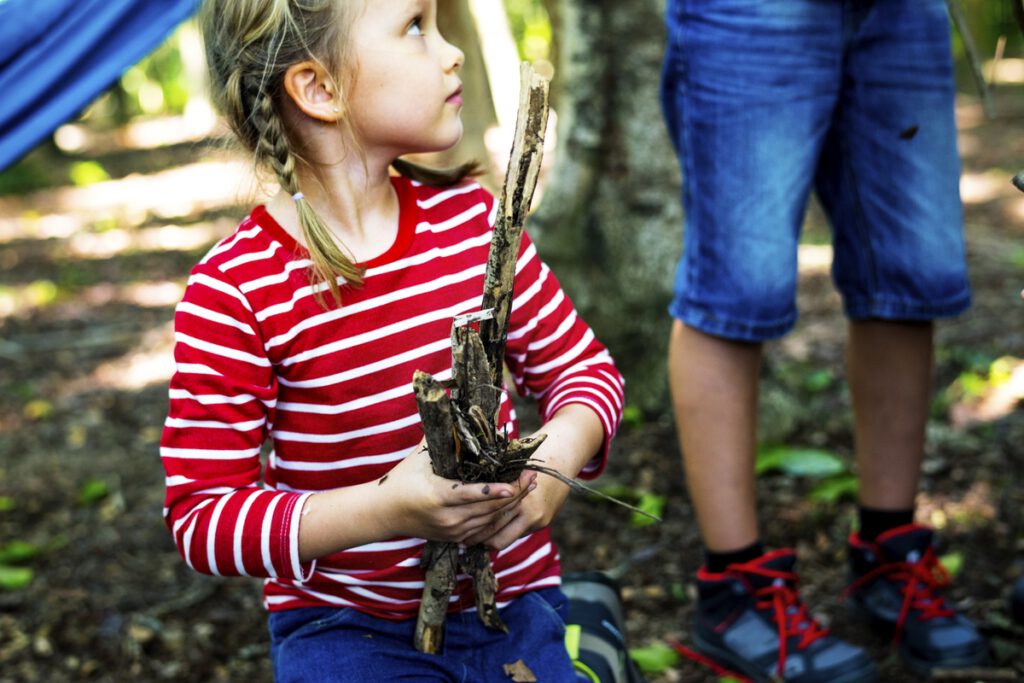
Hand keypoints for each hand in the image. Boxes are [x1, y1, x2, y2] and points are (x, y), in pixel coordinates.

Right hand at [379, 444, 537, 544]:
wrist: (384, 513)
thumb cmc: (403, 479)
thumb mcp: (421, 456)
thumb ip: (444, 437)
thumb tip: (462, 413)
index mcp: (438, 496)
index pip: (474, 495)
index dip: (498, 490)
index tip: (516, 482)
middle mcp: (448, 518)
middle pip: (490, 509)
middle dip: (515, 493)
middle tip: (532, 476)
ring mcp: (453, 531)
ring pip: (491, 521)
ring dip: (513, 505)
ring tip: (529, 487)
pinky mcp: (456, 538)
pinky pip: (485, 529)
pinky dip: (501, 516)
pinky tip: (514, 502)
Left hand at [463, 468, 568, 550]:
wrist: (562, 461)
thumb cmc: (530, 459)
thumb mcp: (511, 469)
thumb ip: (494, 485)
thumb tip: (466, 496)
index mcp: (518, 496)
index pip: (491, 520)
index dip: (474, 528)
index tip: (459, 530)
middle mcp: (529, 511)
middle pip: (497, 533)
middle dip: (478, 540)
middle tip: (461, 542)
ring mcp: (538, 519)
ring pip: (506, 539)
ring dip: (489, 542)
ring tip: (472, 542)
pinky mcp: (543, 522)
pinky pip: (518, 534)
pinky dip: (503, 535)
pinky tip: (491, 536)